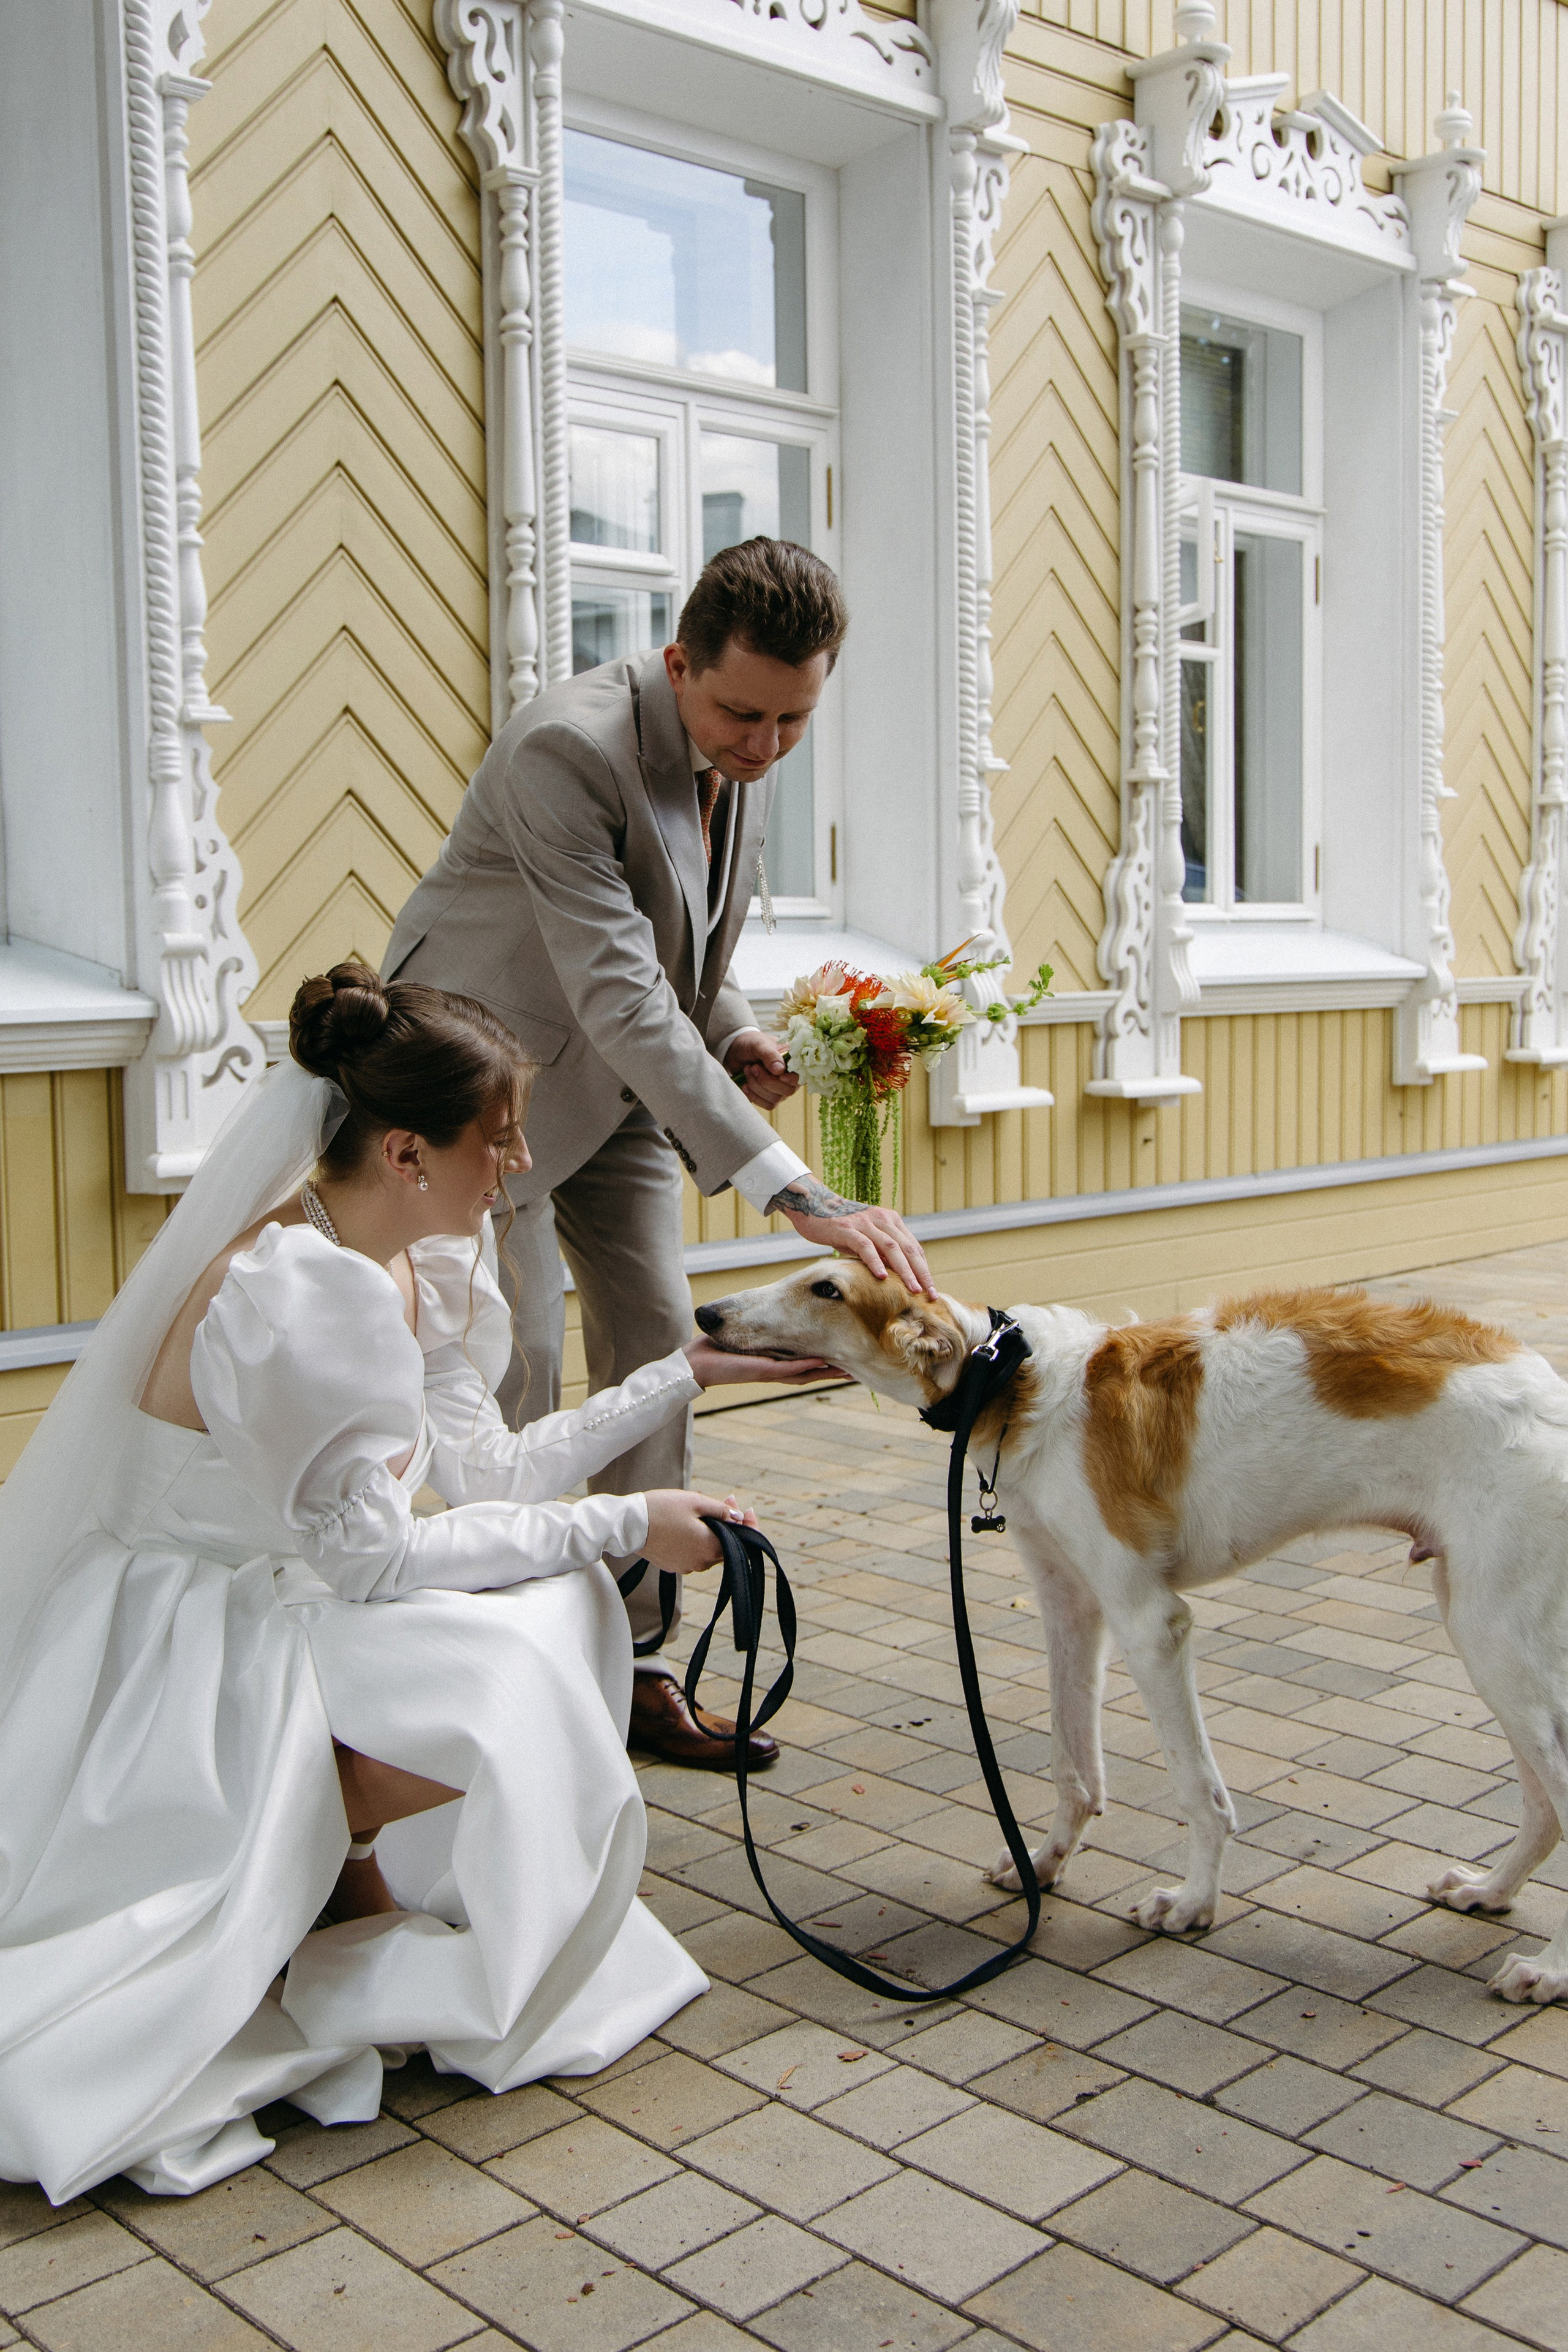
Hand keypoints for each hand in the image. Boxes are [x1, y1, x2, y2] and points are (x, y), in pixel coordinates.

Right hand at [643, 1489, 757, 1574]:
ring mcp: (686, 1566)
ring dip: (712, 1532)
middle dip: (729, 1525)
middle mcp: (701, 1562)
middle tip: (726, 1502)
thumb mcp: (695, 1501)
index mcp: (710, 1547)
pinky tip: (688, 1524)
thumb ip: (721, 1510)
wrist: (628, 1524)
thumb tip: (738, 1517)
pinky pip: (693, 1554)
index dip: (749, 1525)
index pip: (741, 1541)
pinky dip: (696, 1540)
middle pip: (726, 1546)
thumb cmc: (662, 1509)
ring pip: (709, 1550)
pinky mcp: (673, 1565)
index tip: (747, 1510)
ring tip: (703, 1511)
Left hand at [683, 1336, 842, 1387]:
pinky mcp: (762, 1372)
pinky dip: (804, 1367)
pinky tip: (821, 1363)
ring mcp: (772, 1372)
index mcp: (776, 1363)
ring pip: (805, 1374)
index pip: (806, 1362)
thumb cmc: (718, 1350)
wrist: (697, 1364)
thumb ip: (762, 1331)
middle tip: (855, 1367)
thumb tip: (767, 1312)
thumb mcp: (746, 1337)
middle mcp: (777, 1370)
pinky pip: (788, 1370)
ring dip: (826, 1373)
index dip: (827, 1361)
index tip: (845, 1356)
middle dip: (833, 1370)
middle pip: (812, 1372)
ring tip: (847, 1370)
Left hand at [724, 1028, 798, 1109]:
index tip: (779, 1075)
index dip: (792, 1079)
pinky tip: (745, 1085)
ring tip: (747, 1070)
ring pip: (775, 1099)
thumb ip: (769, 1055)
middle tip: (753, 1067)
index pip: (802, 1075)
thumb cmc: (751, 1043)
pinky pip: (767, 1105)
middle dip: (766, 1081)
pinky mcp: (769, 1097)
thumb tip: (780, 1071)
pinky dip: (754, 1096)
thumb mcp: (759, 1044)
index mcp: (793, 1060)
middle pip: (788, 1090)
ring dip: (756, 1086)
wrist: (735, 1050)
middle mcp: (790, 1076)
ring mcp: (780, 1089)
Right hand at [765, 1177, 934, 1294]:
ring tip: (912, 1289)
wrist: (813, 1206)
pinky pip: (865, 1246)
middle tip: (929, 1293)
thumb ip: (882, 1252)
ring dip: (904, 1270)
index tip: (930, 1288)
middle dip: (921, 1273)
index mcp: (891, 1221)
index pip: (914, 1247)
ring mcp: (865, 1222)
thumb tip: (898, 1276)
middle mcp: (882, 1219)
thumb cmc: (841, 1227)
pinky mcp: (847, 1228)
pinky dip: (875, 1261)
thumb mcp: (867, 1238)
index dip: (924, 1269)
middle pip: (908, 1248)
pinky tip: (882, 1277)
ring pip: (891, 1248)